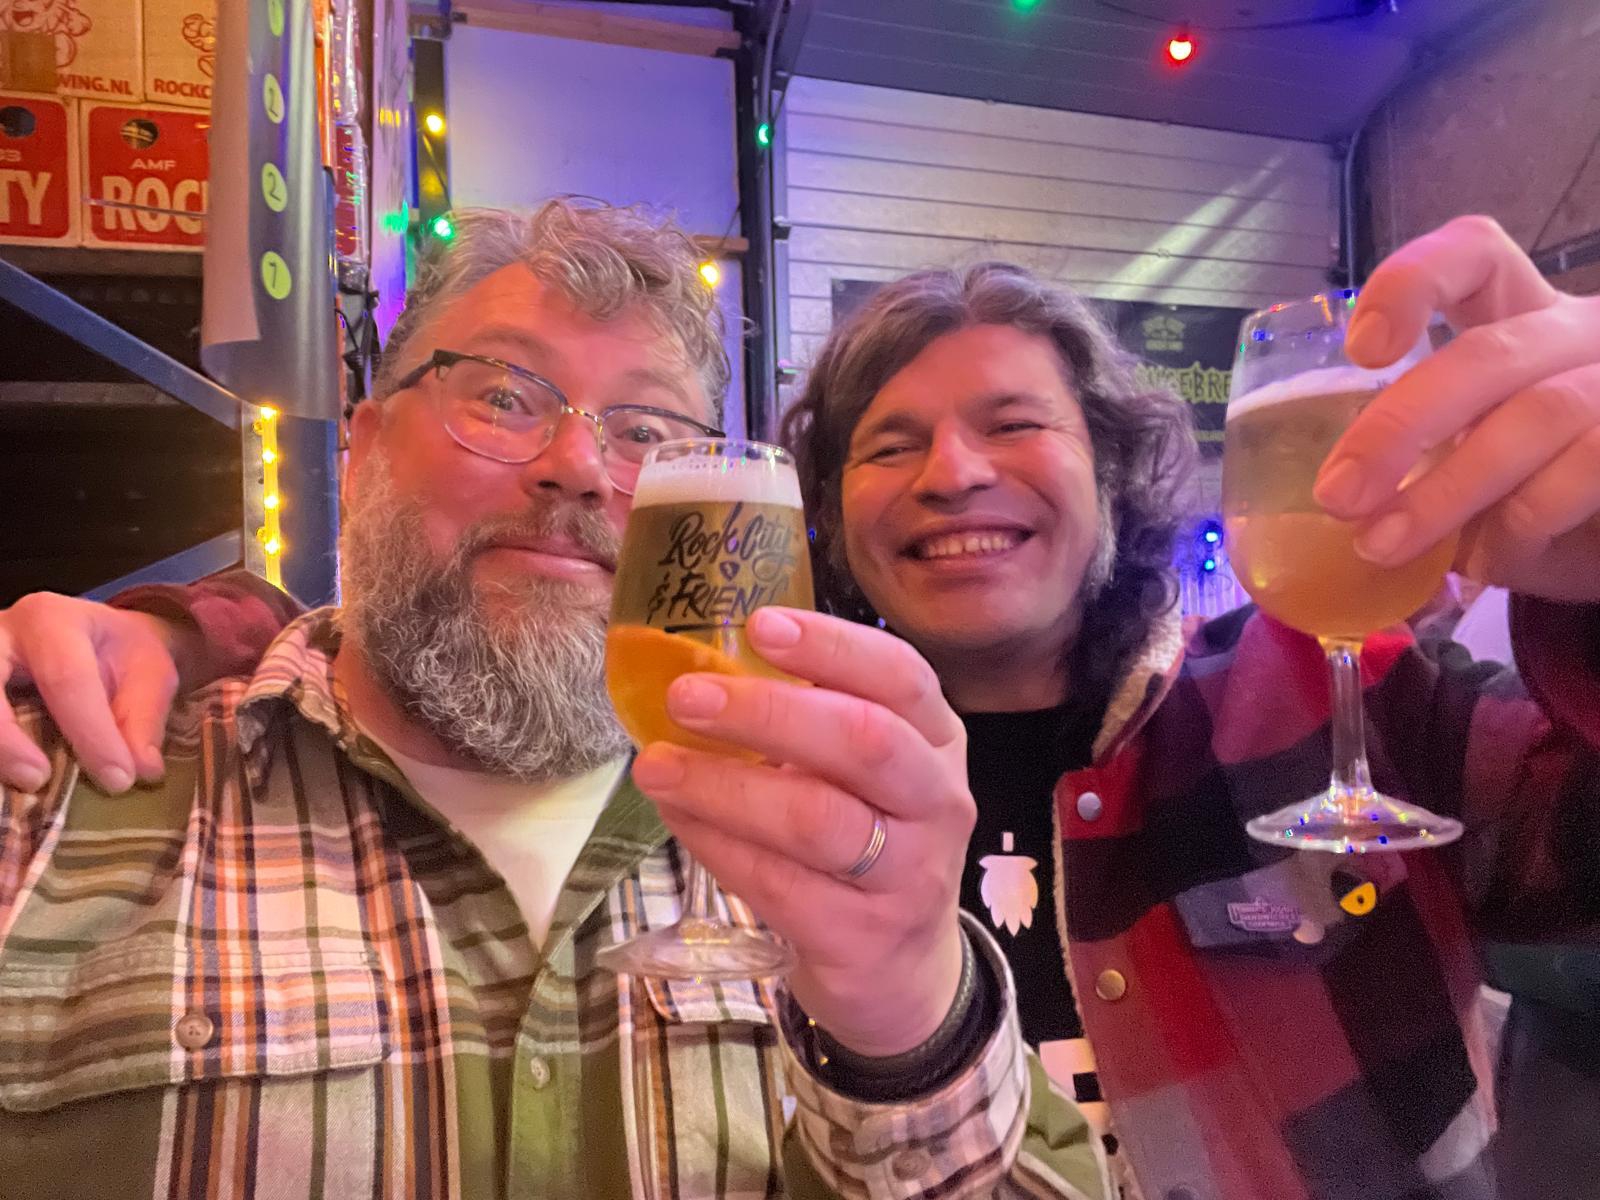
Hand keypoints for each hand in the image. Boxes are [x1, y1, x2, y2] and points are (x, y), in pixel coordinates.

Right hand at [0, 593, 190, 792]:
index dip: (91, 733)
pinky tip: (4, 786)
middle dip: (5, 737)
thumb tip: (142, 770)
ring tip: (19, 788)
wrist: (93, 635)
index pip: (66, 678)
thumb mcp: (150, 673)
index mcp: (53, 620)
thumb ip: (143, 720)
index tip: (118, 780)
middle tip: (37, 780)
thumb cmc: (119, 654)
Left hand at [629, 607, 973, 1058]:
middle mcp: (936, 801)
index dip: (831, 646)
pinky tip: (677, 818)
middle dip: (770, 712)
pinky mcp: (863, 936)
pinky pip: (780, 885)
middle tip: (686, 696)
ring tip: (656, 766)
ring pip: (818, 819)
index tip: (758, 625)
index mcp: (936, 740)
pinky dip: (719, 845)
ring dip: (727, 787)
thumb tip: (699, 667)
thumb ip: (808, 720)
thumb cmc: (865, 841)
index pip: (901, 676)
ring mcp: (908, 874)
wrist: (900, 970)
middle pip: (864, 742)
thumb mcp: (862, 773)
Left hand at [1314, 214, 1599, 602]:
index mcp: (1522, 320)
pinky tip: (1484, 559)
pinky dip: (1521, 521)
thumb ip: (1414, 470)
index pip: (1474, 257)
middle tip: (1338, 494)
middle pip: (1488, 354)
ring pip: (1538, 415)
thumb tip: (1336, 509)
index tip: (1362, 350)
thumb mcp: (1468, 474)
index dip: (1412, 283)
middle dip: (1400, 426)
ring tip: (1383, 543)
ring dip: (1447, 490)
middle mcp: (1578, 337)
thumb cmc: (1541, 498)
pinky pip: (1584, 471)